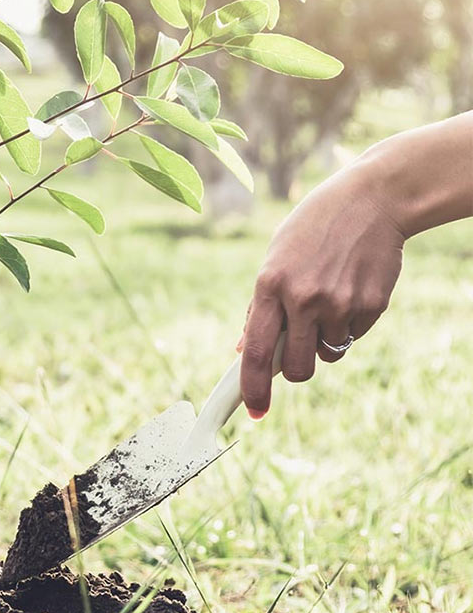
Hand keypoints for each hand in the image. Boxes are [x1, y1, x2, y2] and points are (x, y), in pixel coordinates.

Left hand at [239, 162, 404, 417]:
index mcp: (270, 286)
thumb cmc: (313, 230)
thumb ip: (260, 306)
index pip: (255, 352)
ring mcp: (339, 303)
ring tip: (328, 301)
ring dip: (324, 342)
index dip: (252, 387)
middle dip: (294, 371)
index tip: (253, 411)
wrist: (371, 200)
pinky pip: (353, 336)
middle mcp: (303, 298)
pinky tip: (350, 290)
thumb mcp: (276, 259)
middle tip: (297, 352)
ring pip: (327, 355)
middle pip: (295, 369)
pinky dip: (349, 325)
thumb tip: (242, 349)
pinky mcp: (370, 305)